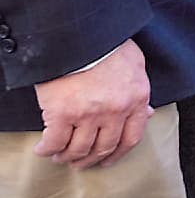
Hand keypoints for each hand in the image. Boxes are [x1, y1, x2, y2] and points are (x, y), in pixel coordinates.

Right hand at [33, 40, 152, 169]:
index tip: (107, 161)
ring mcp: (89, 114)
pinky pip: (55, 142)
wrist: (81, 35)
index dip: (118, 154)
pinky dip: (47, 150)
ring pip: (79, 149)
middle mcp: (116, 111)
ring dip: (68, 157)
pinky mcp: (63, 113)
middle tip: (79, 163)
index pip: (132, 138)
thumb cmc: (108, 47)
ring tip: (60, 156)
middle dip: (90, 160)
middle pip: (104, 148)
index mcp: (136, 100)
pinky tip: (43, 150)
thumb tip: (148, 113)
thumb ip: (140, 93)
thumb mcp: (135, 67)